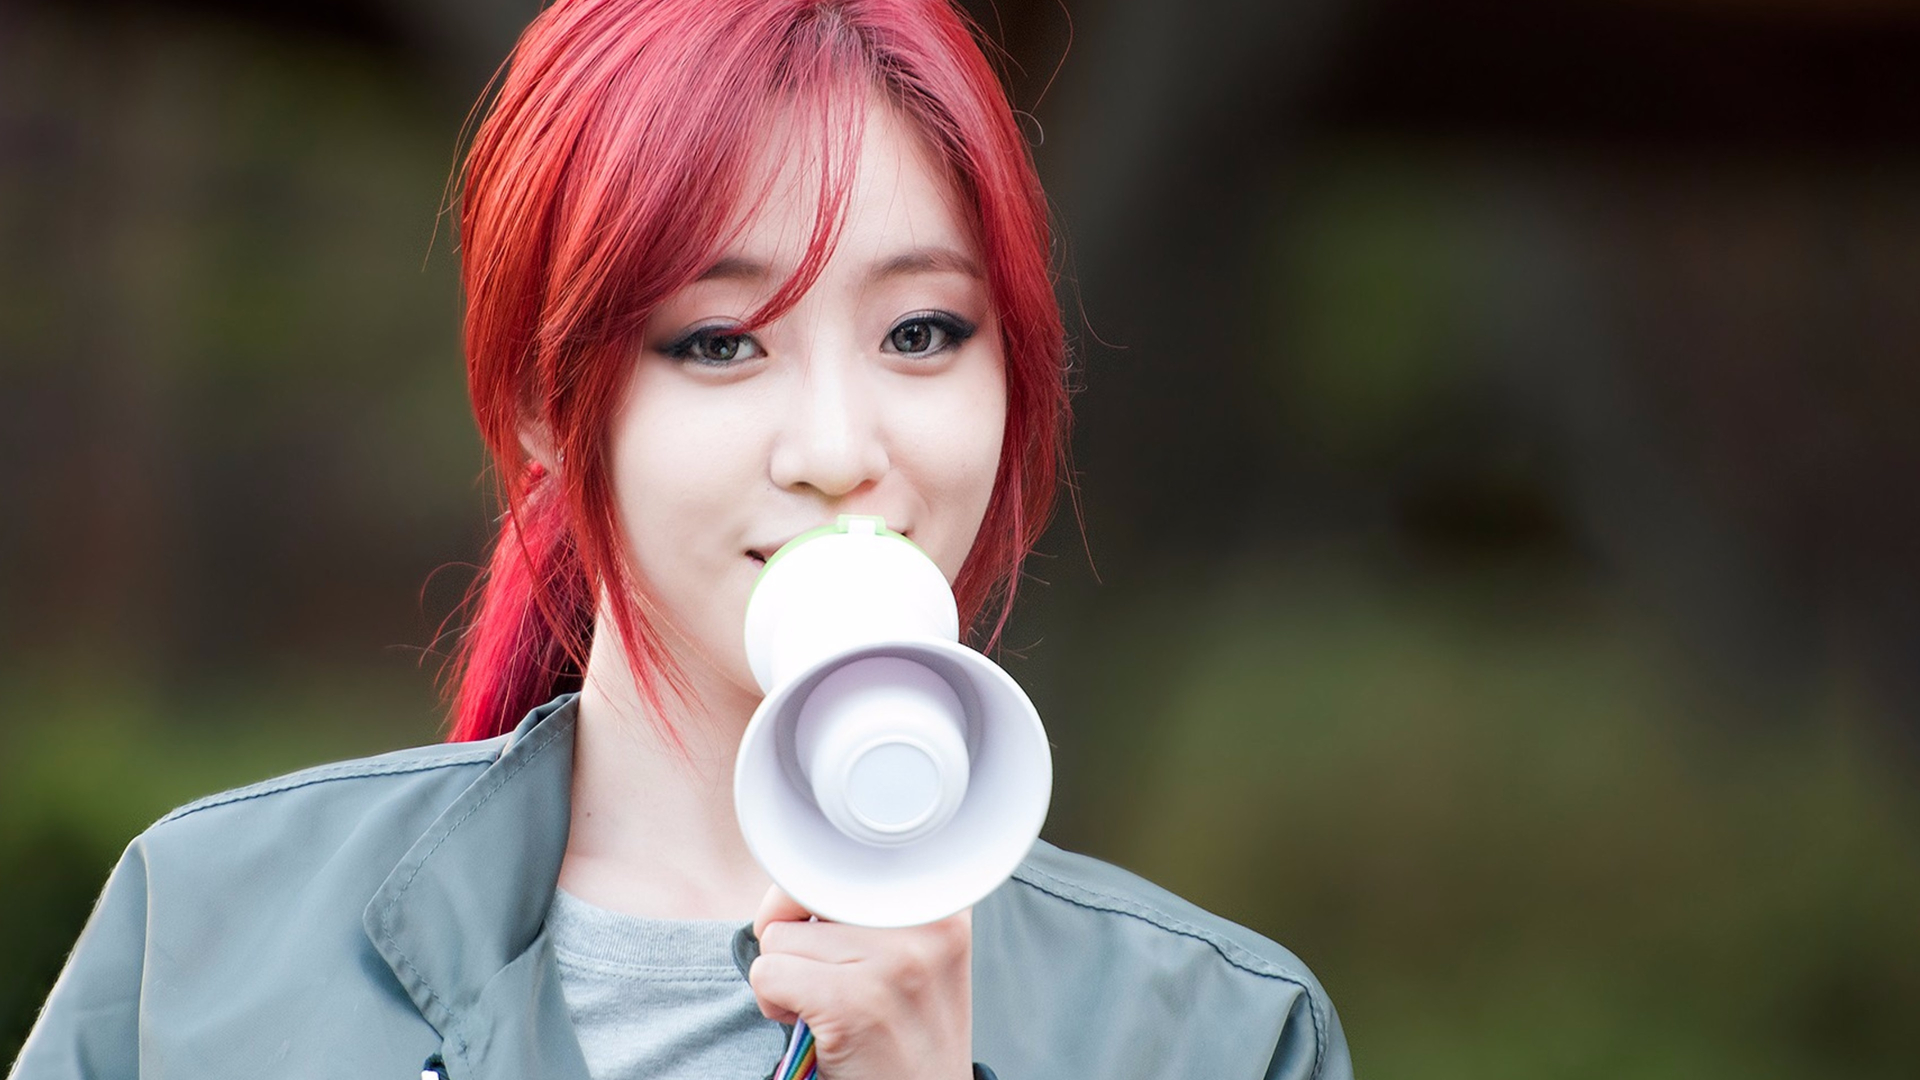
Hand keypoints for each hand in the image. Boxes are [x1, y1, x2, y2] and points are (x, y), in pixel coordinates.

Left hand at [749, 886, 973, 1079]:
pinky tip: (811, 1024)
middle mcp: (925, 926)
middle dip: (798, 941)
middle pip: (805, 896)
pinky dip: (772, 1003)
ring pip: (778, 937)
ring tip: (827, 1005)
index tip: (831, 936)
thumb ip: (871, 910)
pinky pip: (768, 973)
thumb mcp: (918, 955)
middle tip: (831, 981)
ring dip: (786, 976)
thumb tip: (790, 883)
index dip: (818, 901)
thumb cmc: (909, 1033)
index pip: (843, 863)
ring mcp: (892, 964)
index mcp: (942, 905)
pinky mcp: (853, 1004)